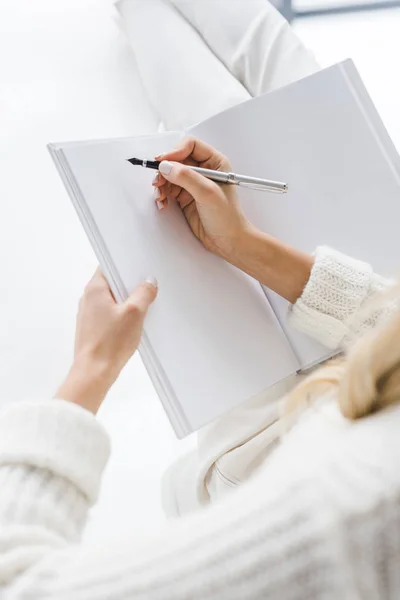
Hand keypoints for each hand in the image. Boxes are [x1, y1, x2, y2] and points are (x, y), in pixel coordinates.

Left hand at [56, 270, 157, 413]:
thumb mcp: (135, 313)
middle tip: (147, 290)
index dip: (125, 265)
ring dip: (127, 302)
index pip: (109, 265)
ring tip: (142, 309)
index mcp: (94, 289)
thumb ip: (143, 293)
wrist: (94, 372)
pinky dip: (122, 315)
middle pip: (112, 283)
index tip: (140, 269)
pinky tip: (133, 324)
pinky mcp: (93, 327)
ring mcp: (89, 314)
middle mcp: (88, 298)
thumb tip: (149, 282)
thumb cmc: (110, 343)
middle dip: (130, 285)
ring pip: (112, 299)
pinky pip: (110, 313)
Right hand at [153, 136, 252, 262]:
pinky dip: (163, 194)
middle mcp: (204, 170)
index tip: (163, 162)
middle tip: (158, 182)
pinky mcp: (186, 197)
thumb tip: (166, 166)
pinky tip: (163, 202)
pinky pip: (169, 189)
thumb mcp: (208, 193)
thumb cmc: (228, 217)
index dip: (175, 152)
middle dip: (165, 170)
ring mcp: (194, 184)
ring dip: (161, 184)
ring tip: (160, 196)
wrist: (228, 241)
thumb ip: (187, 177)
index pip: (190, 146)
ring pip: (170, 175)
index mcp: (215, 162)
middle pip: (177, 160)